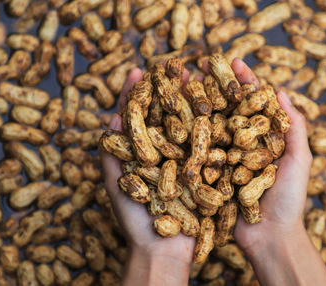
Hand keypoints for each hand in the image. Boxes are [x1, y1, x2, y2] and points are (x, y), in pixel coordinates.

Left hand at [100, 67, 193, 285]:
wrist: (165, 249)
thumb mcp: (117, 185)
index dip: (136, 95)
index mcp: (141, 154)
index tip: (138, 72)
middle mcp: (164, 154)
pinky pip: (208, 145)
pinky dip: (211, 125)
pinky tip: (215, 106)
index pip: (137, 118)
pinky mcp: (204, 171)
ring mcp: (185, 160)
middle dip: (168, 91)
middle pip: (165, 116)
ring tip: (195, 78)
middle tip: (173, 66)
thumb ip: (110, 155)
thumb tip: (111, 120)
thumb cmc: (136, 220)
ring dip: (191, 102)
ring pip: (188, 126)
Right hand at [201, 58, 311, 251]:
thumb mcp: (300, 160)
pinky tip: (177, 117)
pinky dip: (189, 135)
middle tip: (201, 66)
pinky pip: (199, 151)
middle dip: (216, 87)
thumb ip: (295, 127)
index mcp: (264, 138)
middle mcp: (241, 144)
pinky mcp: (209, 174)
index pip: (254, 103)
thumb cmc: (289, 200)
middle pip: (228, 110)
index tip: (233, 62)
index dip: (245, 81)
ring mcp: (224, 158)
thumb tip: (282, 91)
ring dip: (199, 105)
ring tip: (186, 84)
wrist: (269, 237)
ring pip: (211, 127)